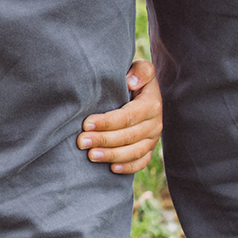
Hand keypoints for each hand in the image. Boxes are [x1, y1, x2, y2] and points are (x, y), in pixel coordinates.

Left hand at [78, 59, 161, 173]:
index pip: (128, 116)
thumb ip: (140, 71)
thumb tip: (131, 82)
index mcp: (152, 104)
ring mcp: (153, 139)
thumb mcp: (142, 68)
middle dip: (104, 140)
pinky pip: (141, 161)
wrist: (144, 90)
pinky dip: (128, 167)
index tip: (87, 123)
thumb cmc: (135, 77)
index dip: (107, 121)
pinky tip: (112, 169)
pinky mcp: (149, 148)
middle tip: (81, 142)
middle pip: (129, 136)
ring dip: (112, 155)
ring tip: (91, 156)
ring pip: (134, 151)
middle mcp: (155, 124)